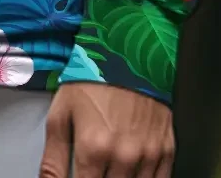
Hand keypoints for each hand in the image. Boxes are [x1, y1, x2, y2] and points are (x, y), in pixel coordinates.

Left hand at [39, 83, 174, 177]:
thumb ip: (53, 157)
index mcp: (94, 148)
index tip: (79, 174)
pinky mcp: (167, 150)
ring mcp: (149, 155)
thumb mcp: (60, 113)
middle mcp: (124, 157)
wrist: (127, 54)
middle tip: (94, 167)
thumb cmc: (92, 80)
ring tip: (110, 166)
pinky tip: (131, 169)